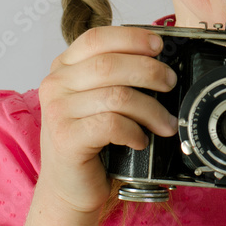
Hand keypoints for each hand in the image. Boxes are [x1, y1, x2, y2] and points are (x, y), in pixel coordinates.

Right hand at [35, 26, 178, 214]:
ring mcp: (57, 111)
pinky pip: (111, 124)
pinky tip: (140, 140)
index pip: (97, 38)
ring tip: (165, 123)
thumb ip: (119, 76)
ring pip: (117, 96)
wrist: (70, 187)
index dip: (131, 38)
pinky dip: (135, 131)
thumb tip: (161, 60)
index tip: (159, 45)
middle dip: (150, 71)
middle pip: (110, 64)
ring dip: (151, 109)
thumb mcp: (101, 99)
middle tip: (170, 83)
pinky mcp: (65, 138)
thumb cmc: (92, 140)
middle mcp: (56, 85)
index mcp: (64, 67)